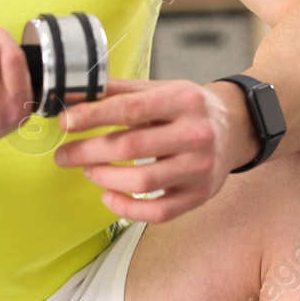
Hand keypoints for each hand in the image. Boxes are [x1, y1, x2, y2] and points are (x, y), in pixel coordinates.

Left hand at [53, 78, 256, 221]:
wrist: (235, 127)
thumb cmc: (188, 108)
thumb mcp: (158, 89)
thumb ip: (117, 91)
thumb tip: (73, 94)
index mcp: (183, 100)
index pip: (130, 109)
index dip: (92, 117)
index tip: (65, 122)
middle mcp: (195, 133)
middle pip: (132, 146)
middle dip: (88, 152)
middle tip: (64, 155)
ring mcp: (200, 167)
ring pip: (142, 181)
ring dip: (104, 178)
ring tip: (88, 170)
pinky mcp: (200, 194)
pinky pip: (158, 211)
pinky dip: (126, 208)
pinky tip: (108, 196)